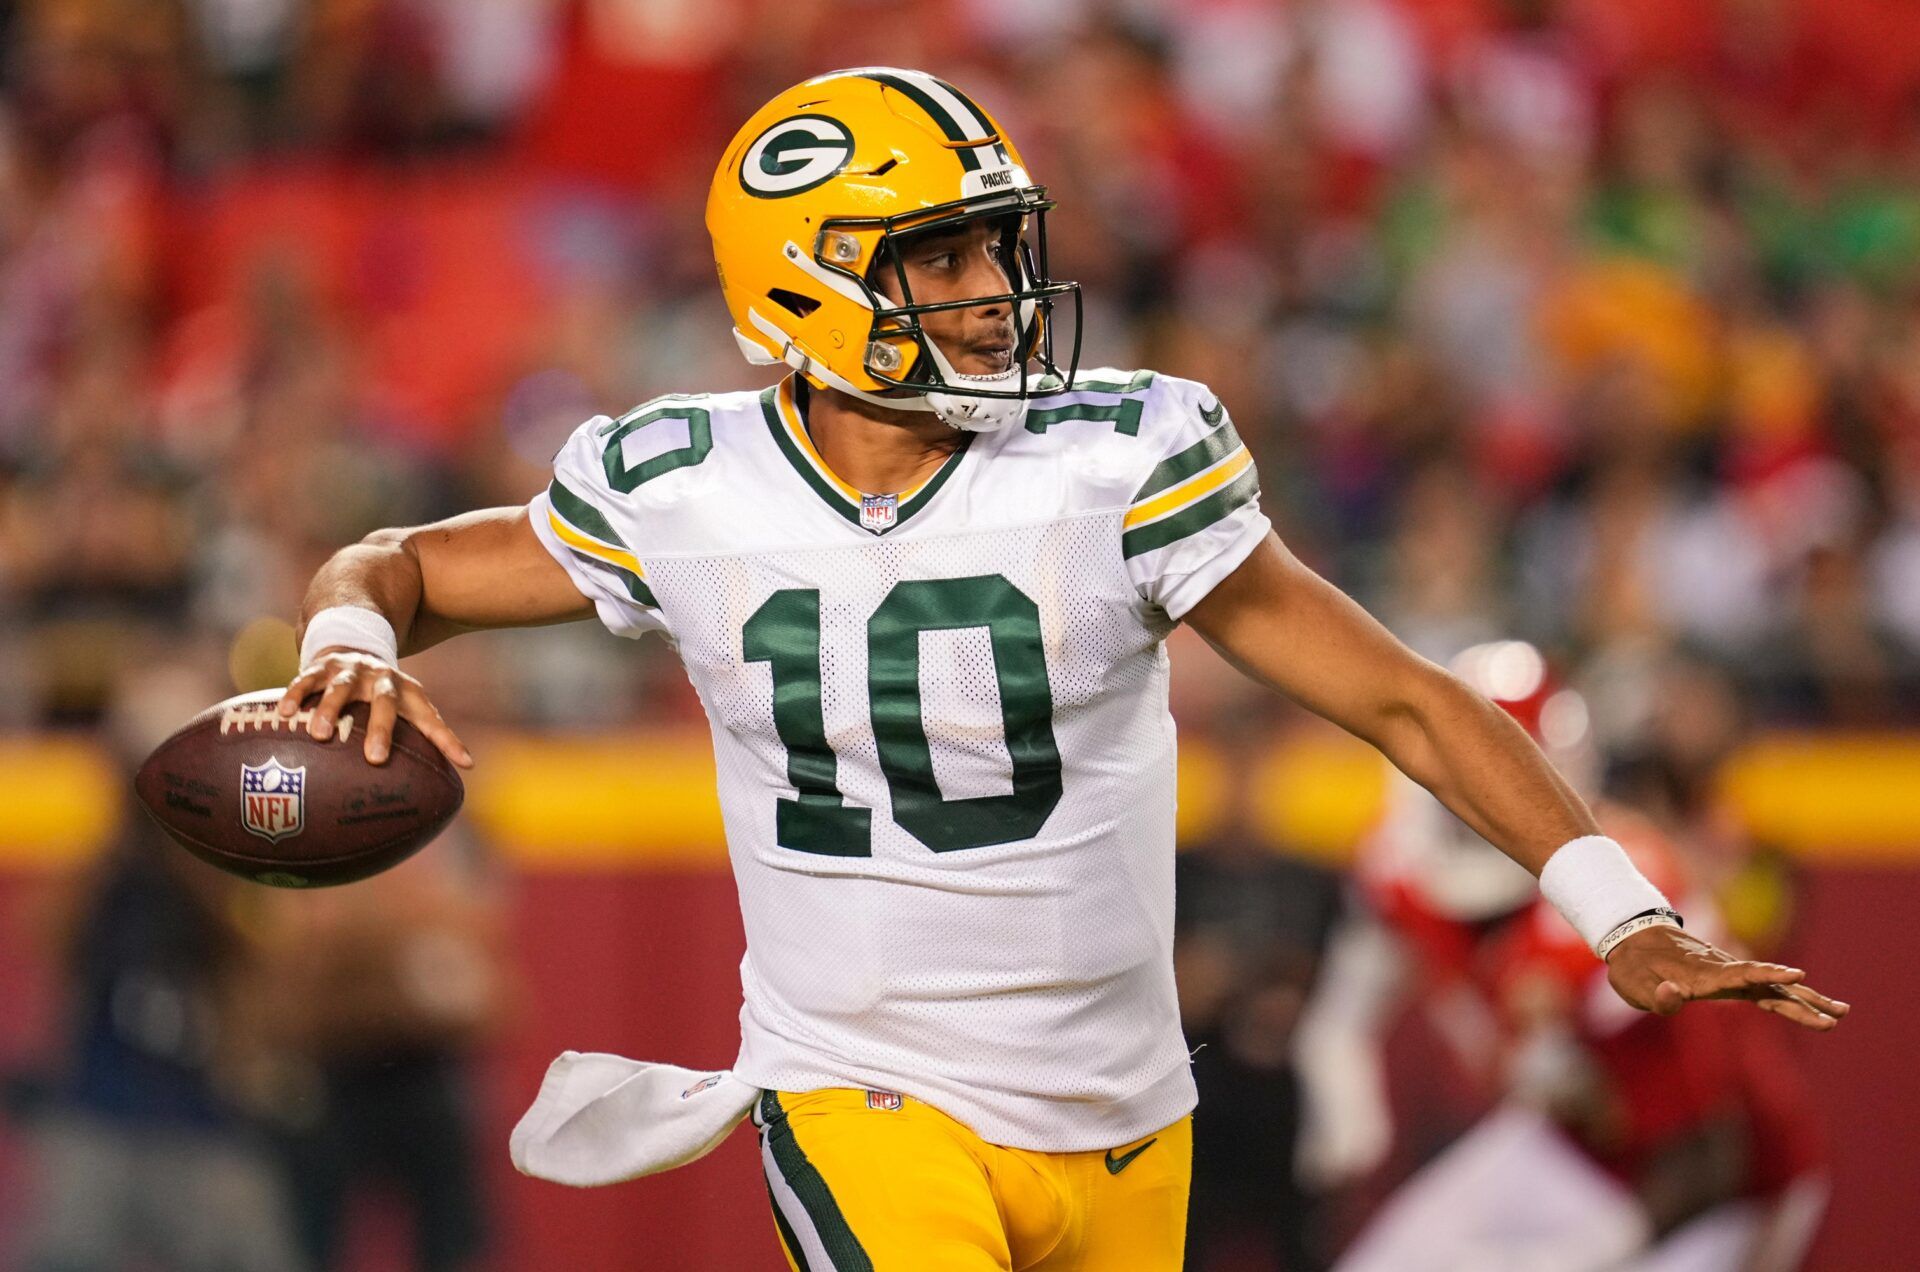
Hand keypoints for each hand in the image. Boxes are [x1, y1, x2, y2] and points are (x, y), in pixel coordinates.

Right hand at [277, 647, 473, 768]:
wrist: (353, 644)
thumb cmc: (386, 692)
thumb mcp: (411, 706)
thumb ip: (436, 733)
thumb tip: (471, 766)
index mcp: (407, 692)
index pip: (431, 717)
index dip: (448, 740)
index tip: (464, 763)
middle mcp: (380, 678)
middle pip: (384, 702)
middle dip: (380, 728)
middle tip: (374, 758)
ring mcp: (349, 671)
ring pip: (340, 688)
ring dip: (329, 709)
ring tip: (318, 734)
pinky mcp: (321, 667)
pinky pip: (305, 679)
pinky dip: (295, 695)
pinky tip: (283, 713)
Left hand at [1606, 925, 1848, 1030]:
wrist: (1633, 938)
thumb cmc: (1632, 967)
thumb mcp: (1633, 986)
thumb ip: (1655, 995)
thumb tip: (1675, 994)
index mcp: (1702, 973)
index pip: (1740, 974)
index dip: (1767, 974)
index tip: (1795, 974)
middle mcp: (1723, 970)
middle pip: (1769, 985)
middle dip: (1802, 1000)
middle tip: (1837, 1015)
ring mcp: (1729, 972)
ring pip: (1773, 986)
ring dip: (1806, 998)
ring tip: (1842, 1012)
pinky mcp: (1730, 978)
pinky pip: (1764, 988)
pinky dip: (1789, 995)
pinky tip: (1811, 1003)